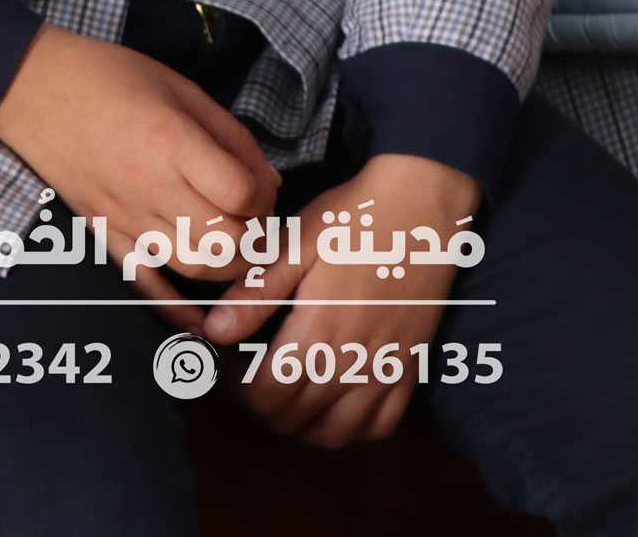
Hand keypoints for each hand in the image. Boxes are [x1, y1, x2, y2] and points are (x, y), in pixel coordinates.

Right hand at [0, 25, 278, 318]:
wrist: (32, 89)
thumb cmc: (108, 77)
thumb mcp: (181, 88)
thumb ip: (229, 136)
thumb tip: (267, 183)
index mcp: (172, 144)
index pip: (241, 195)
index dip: (264, 197)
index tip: (259, 186)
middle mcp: (150, 189)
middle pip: (225, 241)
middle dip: (253, 236)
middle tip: (254, 219)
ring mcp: (125, 218)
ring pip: (194, 268)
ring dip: (226, 267)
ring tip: (233, 246)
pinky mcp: (103, 235)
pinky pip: (143, 283)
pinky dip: (174, 308)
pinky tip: (197, 320)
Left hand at [204, 155, 473, 448]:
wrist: (424, 204)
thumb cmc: (354, 218)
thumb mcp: (297, 243)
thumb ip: (257, 292)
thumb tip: (213, 332)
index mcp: (319, 329)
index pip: (270, 395)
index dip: (244, 392)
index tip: (239, 368)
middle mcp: (353, 360)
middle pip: (297, 418)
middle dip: (267, 408)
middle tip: (258, 380)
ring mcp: (386, 368)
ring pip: (338, 433)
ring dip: (306, 427)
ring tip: (291, 400)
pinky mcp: (411, 367)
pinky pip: (382, 425)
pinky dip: (354, 429)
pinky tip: (337, 405)